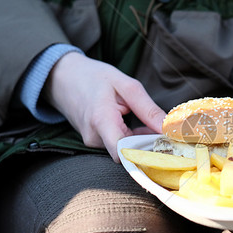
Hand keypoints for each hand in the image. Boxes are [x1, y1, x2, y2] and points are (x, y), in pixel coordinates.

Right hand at [44, 52, 165, 161]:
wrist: (62, 77)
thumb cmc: (94, 77)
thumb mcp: (126, 86)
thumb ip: (148, 109)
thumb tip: (168, 129)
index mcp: (101, 120)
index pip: (123, 152)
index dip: (146, 154)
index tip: (166, 149)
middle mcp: (94, 137)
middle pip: (129, 152)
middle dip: (150, 146)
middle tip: (170, 137)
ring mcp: (92, 142)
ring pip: (125, 149)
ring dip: (142, 141)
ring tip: (153, 128)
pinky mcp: (94, 143)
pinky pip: (119, 145)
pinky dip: (132, 139)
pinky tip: (141, 129)